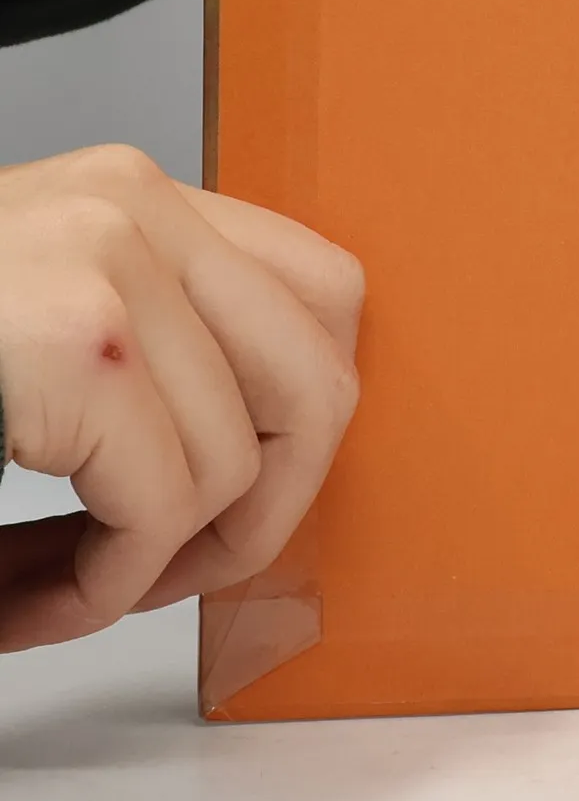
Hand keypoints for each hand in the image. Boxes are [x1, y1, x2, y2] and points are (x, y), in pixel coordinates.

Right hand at [0, 146, 362, 651]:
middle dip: (262, 510)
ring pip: (242, 463)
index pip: (326, 296)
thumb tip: (274, 466)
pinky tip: (25, 601)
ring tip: (68, 587)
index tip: (236, 496)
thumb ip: (149, 365)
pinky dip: (101, 592)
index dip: (304, 424)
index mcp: (130, 200)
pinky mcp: (74, 342)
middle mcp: (130, 207)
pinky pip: (162, 506)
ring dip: (160, 567)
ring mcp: (105, 263)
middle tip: (165, 569)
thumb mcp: (36, 334)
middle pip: (322, 380)